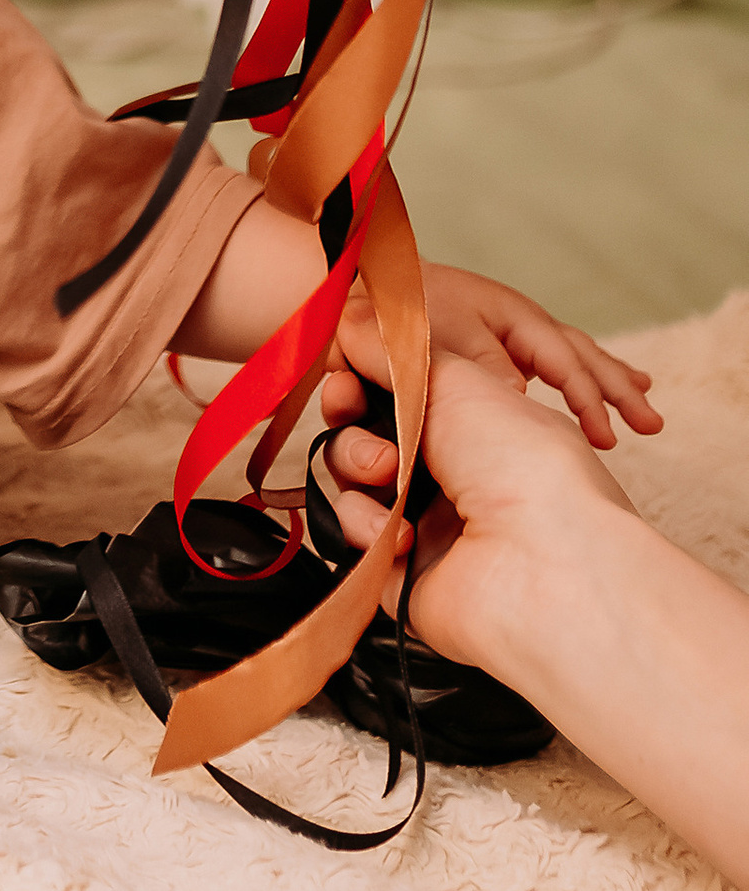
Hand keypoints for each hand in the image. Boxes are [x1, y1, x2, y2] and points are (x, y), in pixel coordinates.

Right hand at [318, 347, 635, 675]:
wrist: (544, 566)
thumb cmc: (520, 461)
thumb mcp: (458, 378)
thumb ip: (394, 348)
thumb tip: (347, 320)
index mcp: (474, 423)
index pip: (399, 389)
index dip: (364, 373)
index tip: (347, 362)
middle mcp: (450, 470)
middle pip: (366, 428)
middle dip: (350, 411)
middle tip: (346, 402)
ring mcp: (423, 522)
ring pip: (353, 477)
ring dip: (358, 462)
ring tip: (386, 473)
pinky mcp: (399, 570)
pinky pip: (355, 533)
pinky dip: (366, 524)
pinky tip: (398, 532)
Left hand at [347, 261, 661, 450]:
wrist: (349, 285)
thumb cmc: (385, 314)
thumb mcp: (431, 342)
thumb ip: (476, 367)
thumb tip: (520, 397)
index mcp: (504, 313)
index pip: (561, 359)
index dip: (588, 398)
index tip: (608, 438)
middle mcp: (511, 318)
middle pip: (576, 352)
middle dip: (615, 388)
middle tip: (652, 424)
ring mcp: (503, 326)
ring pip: (569, 353)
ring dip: (607, 379)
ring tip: (642, 405)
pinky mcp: (490, 339)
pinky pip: (547, 358)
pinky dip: (577, 374)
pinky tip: (593, 391)